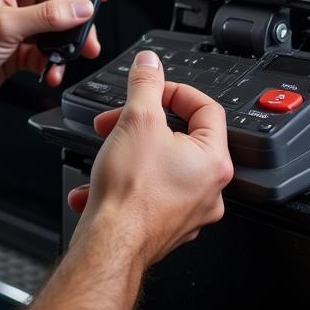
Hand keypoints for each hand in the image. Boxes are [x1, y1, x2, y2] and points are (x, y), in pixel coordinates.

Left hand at [0, 0, 108, 107]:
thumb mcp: (5, 25)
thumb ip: (48, 16)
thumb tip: (81, 8)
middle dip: (77, 15)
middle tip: (89, 31)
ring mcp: (18, 21)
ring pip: (57, 26)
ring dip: (67, 43)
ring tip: (74, 55)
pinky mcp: (18, 46)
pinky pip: (47, 50)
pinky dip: (53, 61)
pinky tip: (51, 70)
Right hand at [67, 50, 232, 266]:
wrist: (110, 245)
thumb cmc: (130, 194)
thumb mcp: (137, 119)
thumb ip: (146, 84)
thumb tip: (150, 63)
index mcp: (213, 160)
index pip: (207, 108)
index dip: (177, 90)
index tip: (154, 87)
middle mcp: (208, 188)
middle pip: (180, 136)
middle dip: (143, 122)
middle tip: (119, 119)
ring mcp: (188, 210)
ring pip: (160, 164)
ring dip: (129, 150)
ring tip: (107, 149)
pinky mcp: (166, 226)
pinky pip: (147, 192)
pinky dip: (123, 181)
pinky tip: (97, 183)